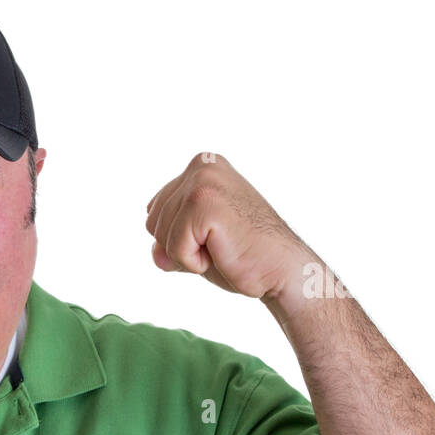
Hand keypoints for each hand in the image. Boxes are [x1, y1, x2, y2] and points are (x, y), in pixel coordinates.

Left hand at [144, 153, 314, 305]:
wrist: (283, 270)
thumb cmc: (244, 255)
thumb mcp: (195, 242)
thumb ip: (167, 240)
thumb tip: (155, 254)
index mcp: (200, 167)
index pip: (155, 211)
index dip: (178, 238)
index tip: (214, 237)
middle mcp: (201, 165)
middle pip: (152, 222)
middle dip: (180, 245)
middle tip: (220, 244)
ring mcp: (203, 180)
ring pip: (160, 235)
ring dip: (188, 255)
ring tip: (222, 247)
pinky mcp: (204, 202)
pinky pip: (173, 248)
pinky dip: (193, 262)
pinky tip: (223, 252)